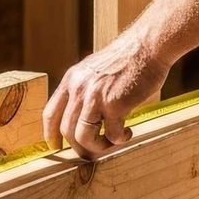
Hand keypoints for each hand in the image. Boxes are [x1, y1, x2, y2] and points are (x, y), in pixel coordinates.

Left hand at [43, 34, 171, 158]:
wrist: (148, 46)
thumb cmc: (128, 59)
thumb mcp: (95, 70)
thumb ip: (86, 89)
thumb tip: (85, 117)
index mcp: (71, 80)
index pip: (50, 113)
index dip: (50, 134)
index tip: (55, 146)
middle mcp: (79, 89)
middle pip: (66, 130)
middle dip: (80, 146)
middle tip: (95, 152)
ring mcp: (95, 97)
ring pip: (83, 137)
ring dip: (98, 147)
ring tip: (112, 143)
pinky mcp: (114, 104)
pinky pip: (111, 134)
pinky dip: (119, 139)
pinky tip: (128, 132)